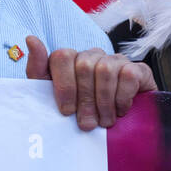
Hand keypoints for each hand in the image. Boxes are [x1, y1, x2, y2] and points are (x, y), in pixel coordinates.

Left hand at [24, 34, 155, 130]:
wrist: (119, 132)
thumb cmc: (80, 115)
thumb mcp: (52, 99)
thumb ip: (38, 70)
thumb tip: (30, 38)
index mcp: (71, 61)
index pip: (62, 56)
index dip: (64, 85)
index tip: (66, 111)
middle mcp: (93, 56)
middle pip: (84, 65)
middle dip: (84, 100)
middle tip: (87, 124)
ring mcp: (116, 61)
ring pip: (105, 70)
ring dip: (103, 102)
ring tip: (104, 122)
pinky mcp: (139, 70)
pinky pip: (128, 75)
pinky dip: (122, 97)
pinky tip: (120, 111)